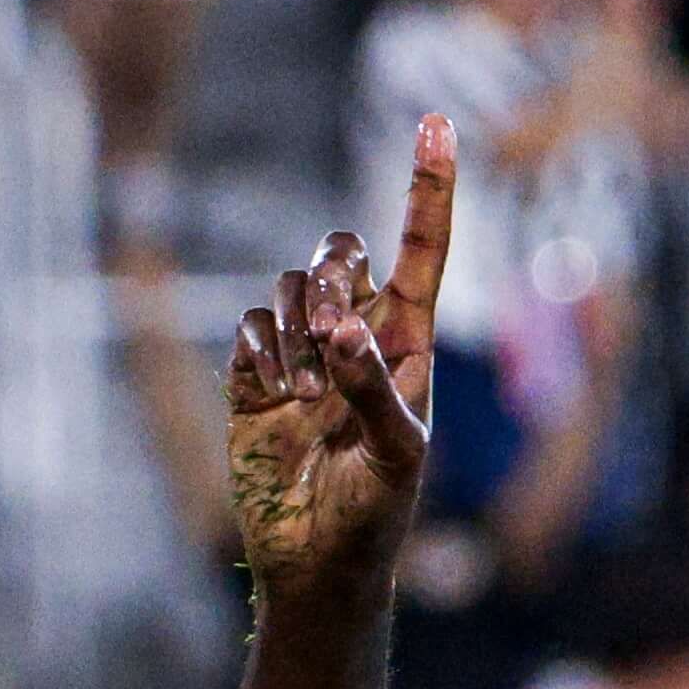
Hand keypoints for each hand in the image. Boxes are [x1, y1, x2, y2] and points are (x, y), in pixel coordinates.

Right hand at [224, 122, 450, 607]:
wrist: (314, 567)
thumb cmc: (376, 514)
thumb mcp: (397, 452)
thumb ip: (374, 385)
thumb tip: (343, 328)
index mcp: (407, 344)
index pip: (421, 252)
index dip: (429, 188)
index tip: (438, 121)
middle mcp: (353, 337)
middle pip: (340, 253)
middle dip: (333, 274)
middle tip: (334, 329)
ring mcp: (300, 355)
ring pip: (288, 288)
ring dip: (297, 332)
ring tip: (307, 397)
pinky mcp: (252, 378)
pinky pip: (250, 328)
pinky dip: (262, 354)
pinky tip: (275, 398)